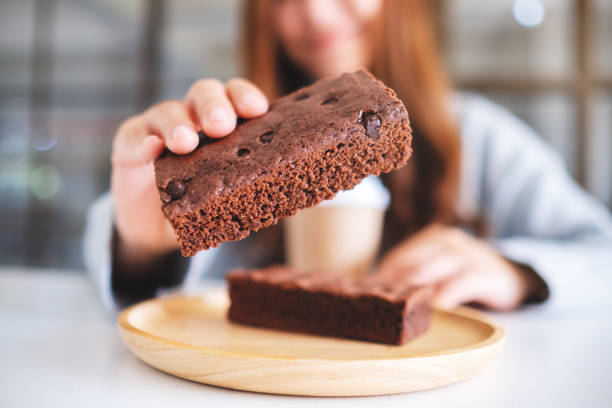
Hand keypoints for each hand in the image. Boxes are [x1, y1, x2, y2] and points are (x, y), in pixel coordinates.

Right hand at [111, 78, 267, 262]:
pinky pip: (132, 137)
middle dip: (215, 105)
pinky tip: (151, 149)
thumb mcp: (230, 197)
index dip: (245, 97)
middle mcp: (193, 118)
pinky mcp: (129, 146)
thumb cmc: (204, 206)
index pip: (236, 97)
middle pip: (204, 92)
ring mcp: (159, 129)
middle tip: (221, 126)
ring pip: (168, 111)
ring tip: (187, 143)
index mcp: (224, 125)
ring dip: (179, 123)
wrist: (159, 231)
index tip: (257, 110)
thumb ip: (253, 185)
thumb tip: (297, 191)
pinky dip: (142, 141)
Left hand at [376, 224, 539, 310]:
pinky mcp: (483, 272)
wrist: (514, 277)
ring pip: (429, 273)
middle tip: (377, 311)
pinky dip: (442, 299)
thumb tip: (380, 295)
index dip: (381, 280)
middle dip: (391, 289)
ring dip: (410, 294)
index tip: (367, 299)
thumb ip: (417, 275)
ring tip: (396, 314)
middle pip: (409, 266)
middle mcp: (447, 241)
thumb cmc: (467, 276)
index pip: (398, 259)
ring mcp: (466, 254)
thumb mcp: (442, 269)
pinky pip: (457, 285)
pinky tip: (432, 312)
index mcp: (432, 238)